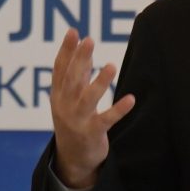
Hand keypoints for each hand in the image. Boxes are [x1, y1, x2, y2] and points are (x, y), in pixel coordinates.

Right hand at [50, 29, 135, 188]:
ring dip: (100, 82)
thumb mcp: (69, 98)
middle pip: (72, 80)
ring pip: (87, 99)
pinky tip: (131, 99)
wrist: (73, 158)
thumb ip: (77, 74)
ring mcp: (78, 121)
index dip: (66, 50)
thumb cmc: (73, 121)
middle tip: (89, 40)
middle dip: (80, 60)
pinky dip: (118, 110)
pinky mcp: (92, 134)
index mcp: (58, 95)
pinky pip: (106, 120)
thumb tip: (83, 48)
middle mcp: (65, 106)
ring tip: (111, 66)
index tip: (73, 32)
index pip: (60, 69)